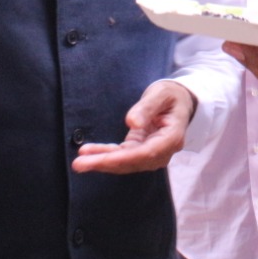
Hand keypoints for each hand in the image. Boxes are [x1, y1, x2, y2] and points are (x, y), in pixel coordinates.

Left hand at [71, 81, 196, 174]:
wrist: (178, 101)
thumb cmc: (171, 95)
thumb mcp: (160, 94)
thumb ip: (147, 107)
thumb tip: (132, 123)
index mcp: (172, 138)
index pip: (146, 153)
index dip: (122, 158)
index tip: (100, 159)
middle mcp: (163, 151)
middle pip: (132, 162)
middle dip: (105, 163)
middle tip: (79, 164)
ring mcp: (152, 153)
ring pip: (125, 163)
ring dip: (102, 162)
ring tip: (79, 162)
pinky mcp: (141, 150)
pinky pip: (122, 156)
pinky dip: (105, 155)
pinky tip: (88, 153)